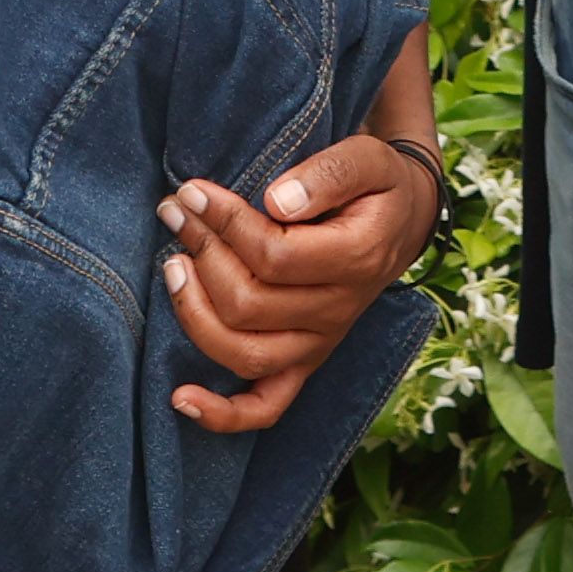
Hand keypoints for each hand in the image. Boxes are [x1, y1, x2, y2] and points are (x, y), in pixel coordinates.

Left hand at [158, 32, 445, 430]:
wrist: (399, 220)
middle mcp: (338, 313)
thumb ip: (329, 173)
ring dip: (194, 313)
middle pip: (249, 304)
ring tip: (173, 264)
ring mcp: (319, 345)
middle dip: (201, 253)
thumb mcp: (367, 158)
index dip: (225, 223)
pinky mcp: (304, 364)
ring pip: (244, 353)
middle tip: (175, 211)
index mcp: (356, 260)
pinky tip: (180, 398)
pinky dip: (222, 414)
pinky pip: (266, 407)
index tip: (193, 191)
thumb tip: (276, 201)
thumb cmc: (375, 185)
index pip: (274, 255)